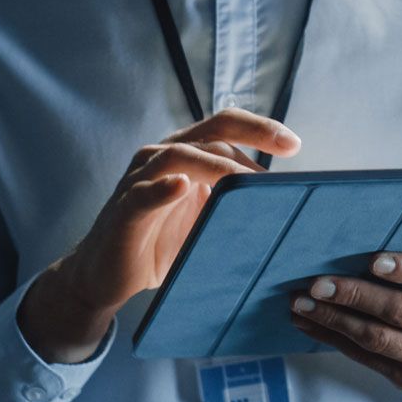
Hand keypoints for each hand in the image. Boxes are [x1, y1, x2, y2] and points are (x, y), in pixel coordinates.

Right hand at [19, 108, 300, 363]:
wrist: (106, 276)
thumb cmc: (160, 244)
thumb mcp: (204, 221)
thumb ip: (232, 205)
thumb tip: (284, 209)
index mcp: (185, 153)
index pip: (225, 126)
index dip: (260, 128)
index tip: (294, 145)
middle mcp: (161, 155)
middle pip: (210, 132)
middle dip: (252, 135)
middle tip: (288, 148)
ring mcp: (140, 180)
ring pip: (180, 156)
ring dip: (217, 166)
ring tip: (247, 178)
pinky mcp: (124, 209)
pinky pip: (143, 194)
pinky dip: (163, 189)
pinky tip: (182, 187)